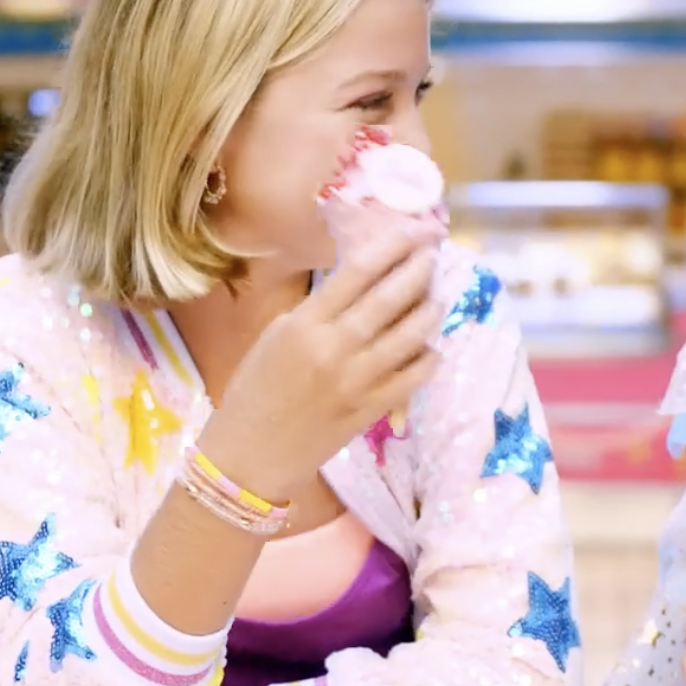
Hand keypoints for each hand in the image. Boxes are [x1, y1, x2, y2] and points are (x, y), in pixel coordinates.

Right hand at [199, 230, 442, 500]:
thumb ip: (317, 310)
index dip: (391, 246)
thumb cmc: (254, 390)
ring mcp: (357, 380)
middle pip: (390, 297)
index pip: (358, 272)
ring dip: (429, 310)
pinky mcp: (371, 410)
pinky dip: (428, 358)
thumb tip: (360, 284)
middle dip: (418, 270)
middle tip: (433, 254)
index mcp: (304, 323)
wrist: (250, 455)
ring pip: (410, 335)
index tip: (412, 231)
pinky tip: (431, 347)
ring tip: (435, 297)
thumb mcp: (275, 335)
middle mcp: (334, 347)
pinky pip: (413, 377)